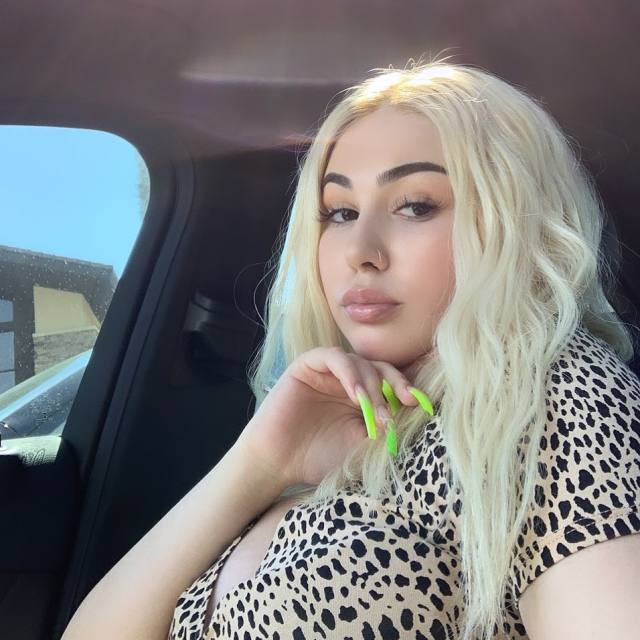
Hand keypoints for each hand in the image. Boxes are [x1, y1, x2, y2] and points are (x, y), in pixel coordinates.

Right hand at [236, 346, 420, 486]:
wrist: (278, 463)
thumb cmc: (318, 459)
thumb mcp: (361, 446)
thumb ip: (384, 429)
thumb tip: (414, 418)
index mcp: (364, 399)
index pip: (392, 383)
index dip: (408, 389)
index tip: (422, 404)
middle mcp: (348, 381)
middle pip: (381, 368)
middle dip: (396, 383)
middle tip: (405, 401)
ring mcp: (328, 372)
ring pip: (360, 362)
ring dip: (372, 384)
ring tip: (374, 409)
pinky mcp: (308, 364)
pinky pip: (334, 357)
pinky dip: (349, 373)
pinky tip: (355, 395)